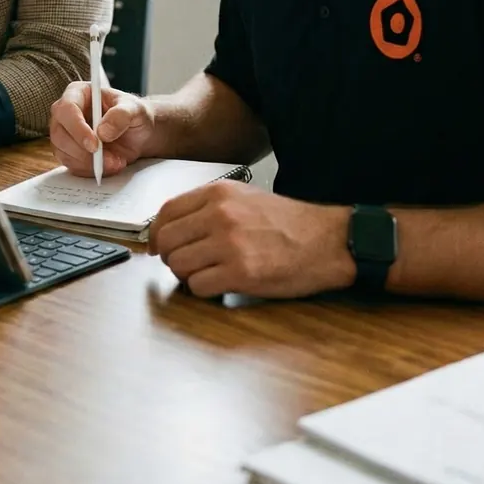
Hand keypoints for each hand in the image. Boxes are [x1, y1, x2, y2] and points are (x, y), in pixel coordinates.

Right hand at [48, 82, 158, 176]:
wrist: (140, 134)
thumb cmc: (134, 115)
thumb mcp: (135, 110)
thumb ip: (121, 115)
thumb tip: (103, 131)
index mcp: (78, 93)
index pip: (66, 109)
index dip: (77, 128)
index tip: (95, 144)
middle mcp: (67, 113)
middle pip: (59, 134)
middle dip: (83, 151)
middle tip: (107, 160)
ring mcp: (66, 134)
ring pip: (63, 153)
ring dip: (89, 163)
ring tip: (116, 162)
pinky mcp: (70, 153)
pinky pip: (72, 166)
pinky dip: (90, 170)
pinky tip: (110, 166)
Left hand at [149, 182, 354, 299]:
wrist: (327, 240)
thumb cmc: (288, 222)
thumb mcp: (244, 197)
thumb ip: (208, 207)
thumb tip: (173, 227)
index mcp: (218, 193)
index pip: (166, 212)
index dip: (156, 234)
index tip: (157, 246)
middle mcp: (219, 215)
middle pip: (166, 240)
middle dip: (169, 257)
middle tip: (184, 264)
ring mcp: (229, 244)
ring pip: (178, 265)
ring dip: (187, 275)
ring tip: (206, 274)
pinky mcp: (240, 272)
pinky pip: (198, 286)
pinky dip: (204, 290)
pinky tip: (220, 284)